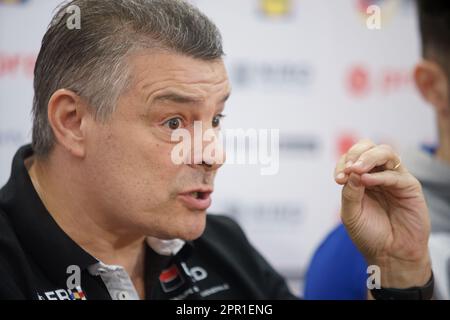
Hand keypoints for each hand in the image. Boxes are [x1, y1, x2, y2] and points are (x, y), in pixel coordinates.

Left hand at [335, 139, 431, 287]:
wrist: (390, 255)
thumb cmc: (370, 235)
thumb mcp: (350, 215)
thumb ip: (349, 193)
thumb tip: (351, 171)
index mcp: (361, 179)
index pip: (352, 157)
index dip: (343, 162)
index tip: (338, 178)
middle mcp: (378, 175)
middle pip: (369, 147)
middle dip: (356, 153)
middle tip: (348, 168)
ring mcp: (394, 179)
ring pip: (385, 152)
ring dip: (368, 157)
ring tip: (356, 169)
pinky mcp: (409, 187)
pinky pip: (395, 174)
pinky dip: (380, 175)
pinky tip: (367, 181)